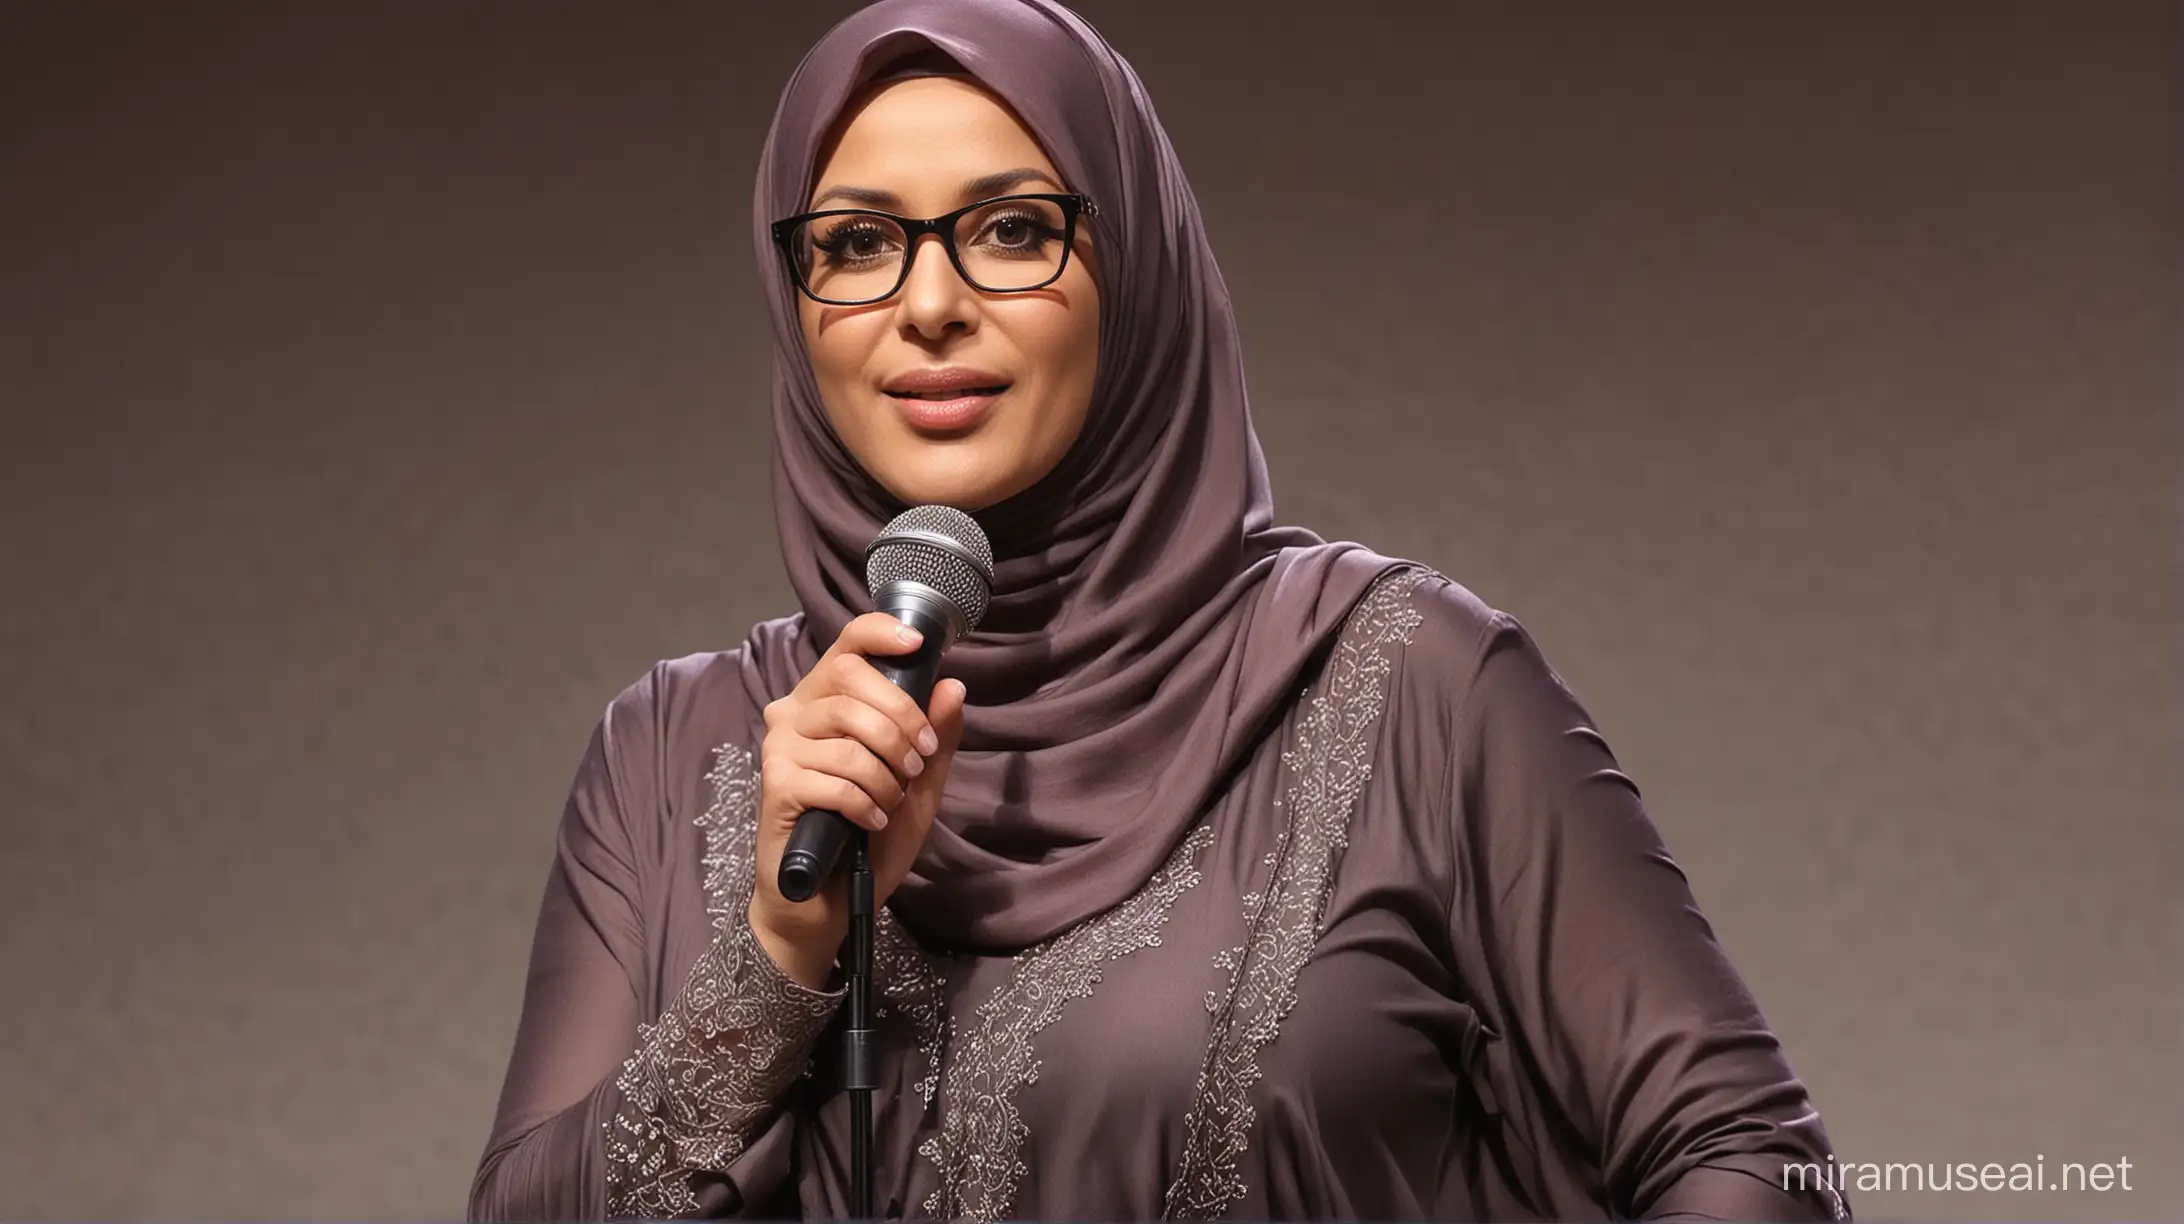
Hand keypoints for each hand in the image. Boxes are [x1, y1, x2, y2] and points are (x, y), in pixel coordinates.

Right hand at [748, 612, 966, 988]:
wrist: (828, 900)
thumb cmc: (868, 837)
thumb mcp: (918, 786)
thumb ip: (936, 738)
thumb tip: (953, 685)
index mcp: (827, 700)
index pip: (848, 643)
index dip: (882, 634)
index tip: (918, 644)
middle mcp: (794, 713)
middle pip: (851, 679)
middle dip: (900, 720)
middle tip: (918, 761)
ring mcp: (780, 748)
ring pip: (850, 737)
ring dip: (886, 776)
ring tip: (891, 802)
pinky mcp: (776, 785)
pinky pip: (836, 779)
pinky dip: (866, 804)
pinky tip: (871, 823)